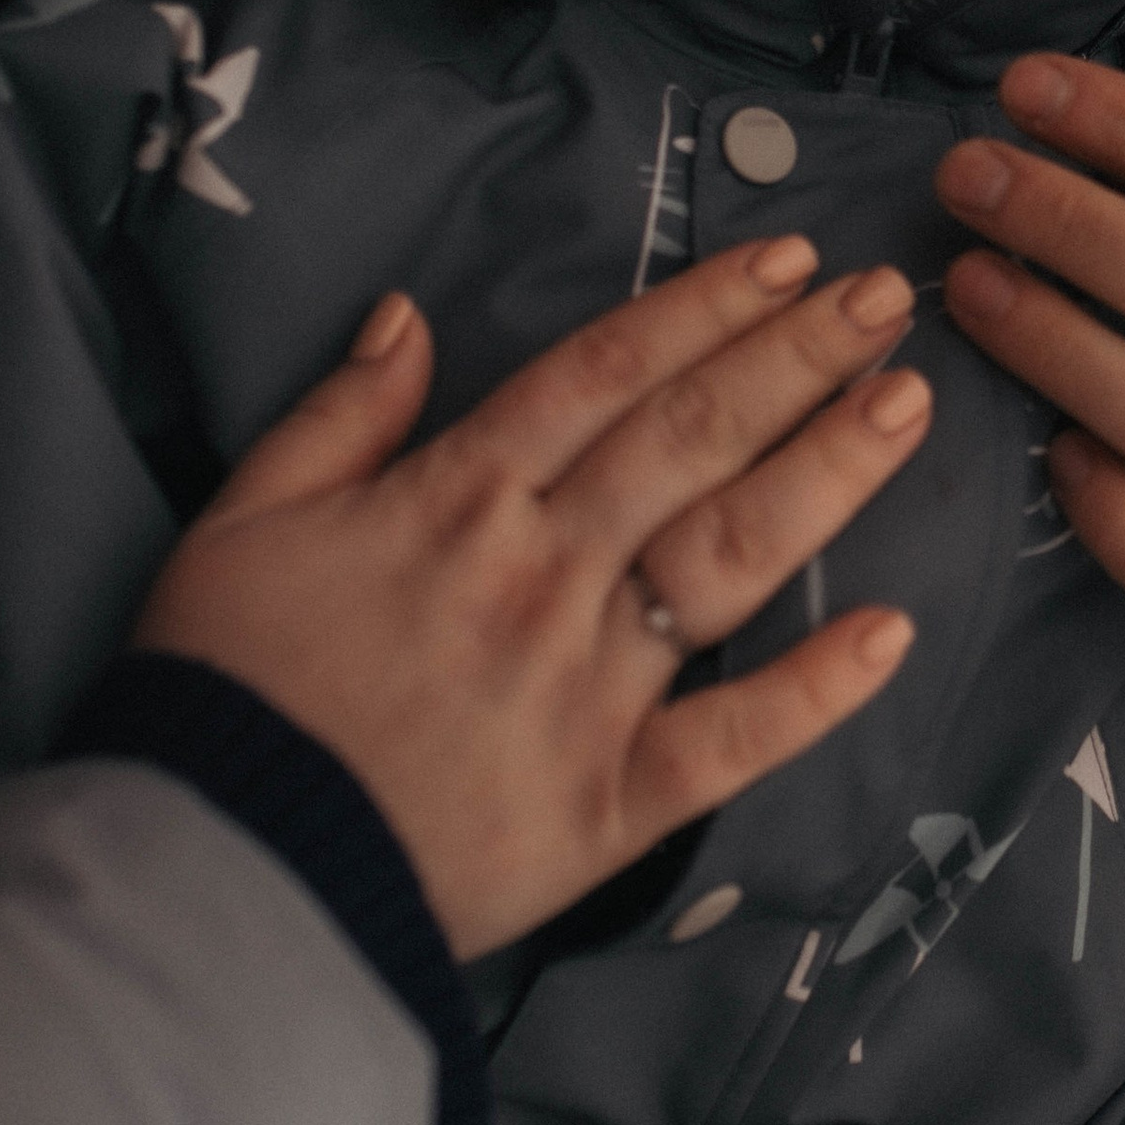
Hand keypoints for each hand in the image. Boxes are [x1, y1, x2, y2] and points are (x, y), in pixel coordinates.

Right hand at [134, 239, 926, 953]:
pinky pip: (728, 741)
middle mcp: (539, 574)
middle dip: (795, 359)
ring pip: (726, 558)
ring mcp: (585, 687)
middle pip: (689, 440)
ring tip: (905, 406)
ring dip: (825, 475)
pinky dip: (813, 690)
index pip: (604, 374)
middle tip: (885, 300)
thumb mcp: (245, 518)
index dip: (702, 307)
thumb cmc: (223, 686)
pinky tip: (892, 631)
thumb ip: (339, 414)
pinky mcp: (610, 802)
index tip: (788, 259)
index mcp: (455, 499)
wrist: (219, 864)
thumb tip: (407, 313)